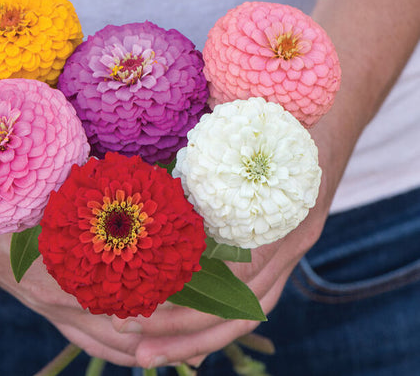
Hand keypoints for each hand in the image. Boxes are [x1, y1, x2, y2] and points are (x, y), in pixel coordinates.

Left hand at [110, 120, 336, 368]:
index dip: (194, 293)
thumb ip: (218, 155)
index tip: (148, 305)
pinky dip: (221, 318)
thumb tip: (159, 175)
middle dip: (189, 331)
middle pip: (243, 305)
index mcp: (284, 211)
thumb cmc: (284, 117)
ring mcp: (292, 248)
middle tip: (138, 349)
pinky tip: (187, 334)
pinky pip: (255, 298)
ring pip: (249, 311)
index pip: (240, 271)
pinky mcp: (284, 250)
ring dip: (200, 337)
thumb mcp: (253, 131)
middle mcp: (292, 240)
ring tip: (151, 352)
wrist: (329, 119)